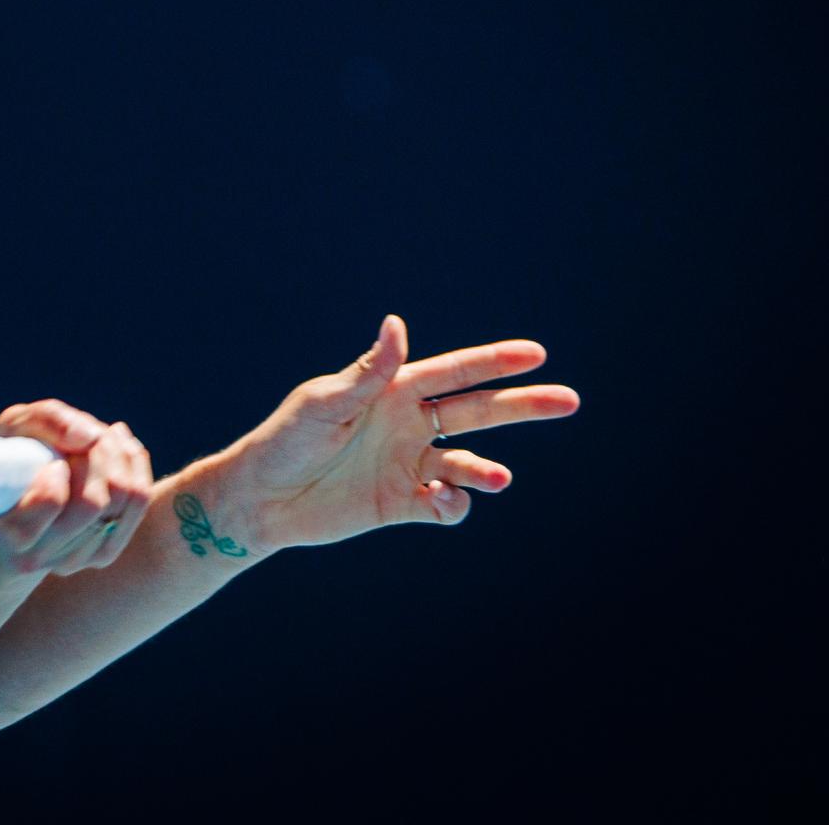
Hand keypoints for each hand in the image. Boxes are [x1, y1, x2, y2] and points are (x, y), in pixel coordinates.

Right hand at [0, 400, 152, 575]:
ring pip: (123, 498)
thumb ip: (48, 421)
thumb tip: (90, 438)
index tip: (52, 459)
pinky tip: (117, 445)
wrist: (15, 498)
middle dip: (96, 453)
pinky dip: (133, 463)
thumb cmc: (12, 457)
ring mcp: (71, 560)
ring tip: (97, 436)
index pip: (52, 500)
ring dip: (116, 454)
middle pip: (92, 501)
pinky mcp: (102, 553)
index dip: (59, 468)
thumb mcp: (15, 427)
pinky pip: (139, 500)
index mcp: (7, 529)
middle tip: (83, 434)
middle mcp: (36, 557)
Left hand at [216, 315, 578, 551]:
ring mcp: (409, 465)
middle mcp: (408, 425)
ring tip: (497, 478)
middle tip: (569, 401)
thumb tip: (398, 324)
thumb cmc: (285, 440)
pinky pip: (444, 504)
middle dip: (522, 405)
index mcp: (392, 391)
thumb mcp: (324, 403)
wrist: (259, 498)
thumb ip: (368, 373)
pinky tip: (446, 501)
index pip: (453, 372)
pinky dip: (455, 504)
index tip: (536, 354)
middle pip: (477, 412)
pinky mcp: (402, 503)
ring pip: (467, 462)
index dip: (494, 362)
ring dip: (486, 470)